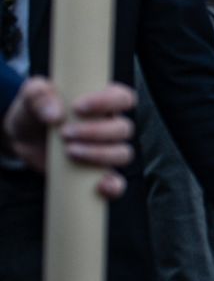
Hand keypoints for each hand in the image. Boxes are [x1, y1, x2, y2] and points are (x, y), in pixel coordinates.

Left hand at [4, 78, 136, 198]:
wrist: (22, 141)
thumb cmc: (33, 113)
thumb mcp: (30, 97)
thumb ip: (38, 95)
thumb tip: (55, 114)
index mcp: (102, 103)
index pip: (122, 98)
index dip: (108, 102)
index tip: (78, 107)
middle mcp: (109, 126)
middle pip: (123, 128)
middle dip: (96, 132)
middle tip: (65, 133)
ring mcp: (106, 151)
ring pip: (122, 154)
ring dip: (100, 154)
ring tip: (69, 152)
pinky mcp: (98, 173)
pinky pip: (117, 182)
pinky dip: (113, 185)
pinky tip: (99, 185)